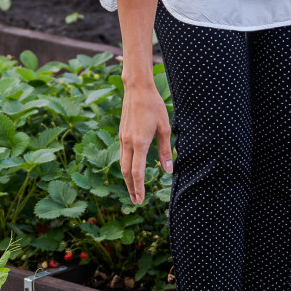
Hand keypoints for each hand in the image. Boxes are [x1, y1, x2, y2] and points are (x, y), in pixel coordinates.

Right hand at [119, 80, 172, 203]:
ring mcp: (123, 138)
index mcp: (139, 143)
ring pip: (122, 164)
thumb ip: (165, 150)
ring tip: (133, 190)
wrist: (137, 89)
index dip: (139, 187)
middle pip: (126, 172)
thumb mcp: (165, 128)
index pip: (137, 171)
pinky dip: (126, 167)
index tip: (140, 199)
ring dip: (127, 179)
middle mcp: (128, 143)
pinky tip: (131, 170)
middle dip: (131, 188)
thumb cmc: (154, 106)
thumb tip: (168, 170)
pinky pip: (122, 155)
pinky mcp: (122, 134)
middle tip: (136, 201)